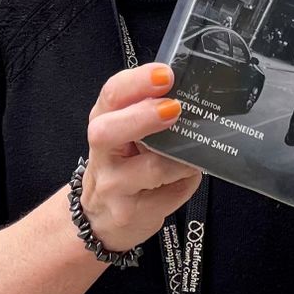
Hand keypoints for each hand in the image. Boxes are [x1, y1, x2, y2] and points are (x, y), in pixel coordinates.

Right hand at [80, 64, 200, 254]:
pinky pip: (168, 197)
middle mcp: (102, 152)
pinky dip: (184, 185)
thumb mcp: (128, 134)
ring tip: (192, 156)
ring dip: (180, 160)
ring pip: (150, 169)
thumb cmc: (124, 166)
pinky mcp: (129, 213)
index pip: (112, 94)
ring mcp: (112, 186)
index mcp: (104, 120)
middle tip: (173, 108)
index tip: (165, 75)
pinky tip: (185, 178)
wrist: (103, 218)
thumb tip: (191, 97)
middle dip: (142, 116)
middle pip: (108, 131)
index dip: (137, 81)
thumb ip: (148, 112)